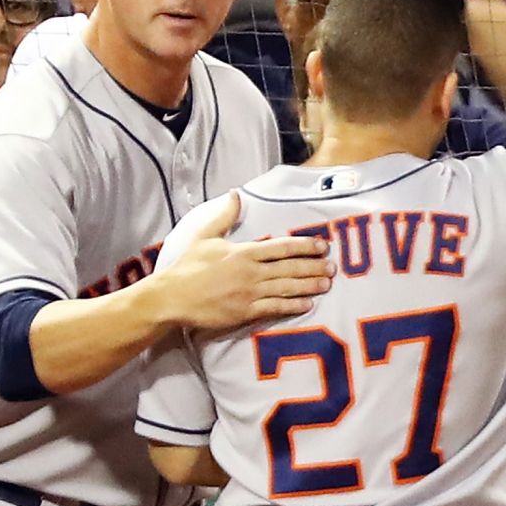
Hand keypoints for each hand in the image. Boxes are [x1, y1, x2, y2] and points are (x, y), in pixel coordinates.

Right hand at [153, 193, 333, 330]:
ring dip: (309, 285)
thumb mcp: (205, 236)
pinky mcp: (245, 312)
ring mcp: (249, 292)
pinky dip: (293, 305)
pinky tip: (308, 304)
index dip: (306, 246)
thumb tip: (235, 194)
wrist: (172, 297)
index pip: (282, 247)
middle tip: (333, 267)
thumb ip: (224, 216)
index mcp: (244, 251)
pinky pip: (275, 308)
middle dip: (314, 266)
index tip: (323, 246)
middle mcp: (251, 271)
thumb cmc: (188, 266)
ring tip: (327, 284)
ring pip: (287, 287)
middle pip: (290, 267)